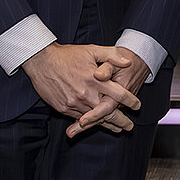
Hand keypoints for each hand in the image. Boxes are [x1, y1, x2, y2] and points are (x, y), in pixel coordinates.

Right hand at [21, 43, 140, 132]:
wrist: (41, 61)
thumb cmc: (68, 55)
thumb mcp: (92, 50)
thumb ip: (112, 56)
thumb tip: (128, 62)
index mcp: (95, 80)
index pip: (119, 94)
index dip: (130, 101)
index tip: (137, 106)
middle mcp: (85, 94)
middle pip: (108, 112)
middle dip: (121, 121)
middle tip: (130, 127)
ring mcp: (73, 103)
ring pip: (94, 118)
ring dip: (106, 124)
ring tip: (117, 128)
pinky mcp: (63, 108)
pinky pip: (79, 118)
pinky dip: (89, 123)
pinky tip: (96, 125)